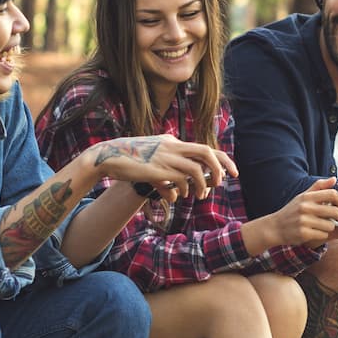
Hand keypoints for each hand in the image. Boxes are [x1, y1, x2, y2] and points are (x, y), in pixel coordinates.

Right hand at [87, 134, 235, 202]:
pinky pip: (181, 180)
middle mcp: (171, 146)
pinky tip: (180, 195)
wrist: (106, 157)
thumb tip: (176, 196)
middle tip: (226, 181)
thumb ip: (166, 179)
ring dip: (203, 184)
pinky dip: (185, 189)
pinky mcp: (158, 168)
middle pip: (206, 152)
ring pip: (196, 168)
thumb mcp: (151, 166)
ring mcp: (165, 156)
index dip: (221, 160)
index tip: (230, 172)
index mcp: (171, 142)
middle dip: (220, 167)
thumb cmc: (128, 162)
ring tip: (201, 195)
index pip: (204, 148)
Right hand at [253, 176, 337, 249]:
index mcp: (307, 197)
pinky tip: (315, 232)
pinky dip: (322, 235)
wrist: (274, 227)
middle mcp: (305, 208)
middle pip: (335, 211)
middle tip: (333, 217)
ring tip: (321, 225)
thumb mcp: (303, 196)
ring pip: (331, 225)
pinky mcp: (303, 234)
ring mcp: (304, 221)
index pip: (332, 194)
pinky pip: (323, 235)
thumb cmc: (292, 211)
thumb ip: (319, 187)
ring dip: (329, 227)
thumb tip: (334, 179)